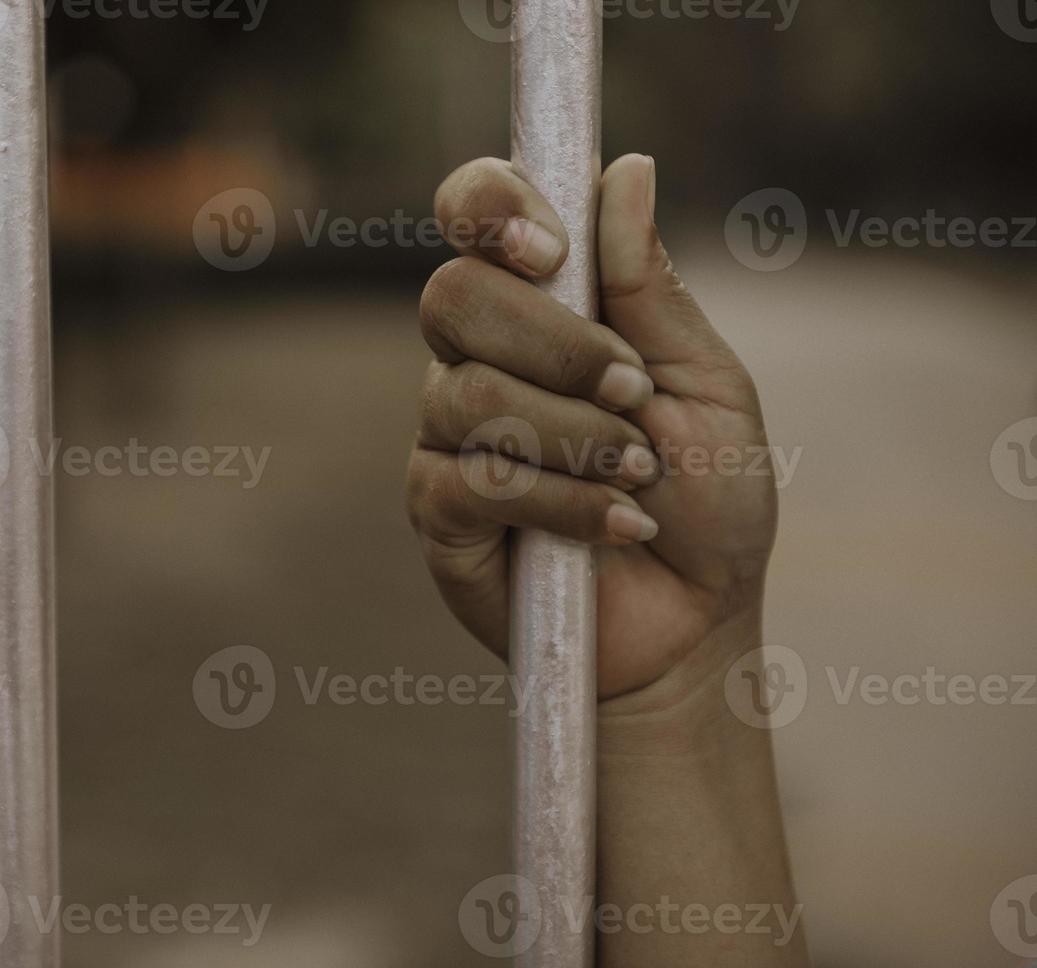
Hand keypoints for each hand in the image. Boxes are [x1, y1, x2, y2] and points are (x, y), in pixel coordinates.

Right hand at [405, 155, 776, 700]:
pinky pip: (477, 479)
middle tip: (634, 391)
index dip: (489, 206)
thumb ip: (652, 287)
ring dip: (577, 433)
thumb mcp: (704, 382)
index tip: (551, 248)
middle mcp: (477, 360)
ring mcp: (448, 436)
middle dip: (557, 344)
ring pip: (470, 394)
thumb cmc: (708, 497)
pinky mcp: (439, 511)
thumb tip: (624, 169)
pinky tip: (616, 524)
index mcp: (539, 310)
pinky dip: (564, 500)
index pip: (472, 217)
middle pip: (453, 297)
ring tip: (641, 474)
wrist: (698, 620)